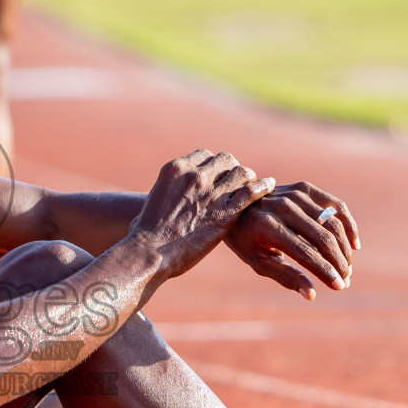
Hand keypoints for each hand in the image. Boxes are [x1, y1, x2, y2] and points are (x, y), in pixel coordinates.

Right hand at [131, 150, 274, 277]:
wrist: (150, 252)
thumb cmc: (145, 237)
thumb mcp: (149, 205)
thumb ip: (158, 202)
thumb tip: (139, 220)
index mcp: (175, 168)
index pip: (204, 155)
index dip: (214, 166)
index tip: (218, 177)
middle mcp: (195, 175)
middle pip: (225, 159)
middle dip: (232, 169)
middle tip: (236, 182)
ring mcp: (212, 192)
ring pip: (241, 172)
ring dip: (248, 178)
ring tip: (253, 185)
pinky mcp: (226, 212)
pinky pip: (252, 191)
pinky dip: (263, 186)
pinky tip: (269, 186)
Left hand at [224, 181, 359, 299]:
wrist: (236, 204)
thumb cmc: (245, 239)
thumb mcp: (258, 261)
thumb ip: (285, 276)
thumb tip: (312, 294)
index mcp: (268, 226)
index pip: (306, 253)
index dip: (326, 271)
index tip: (339, 286)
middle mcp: (283, 207)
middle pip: (323, 238)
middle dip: (339, 262)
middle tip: (345, 280)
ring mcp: (295, 195)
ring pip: (333, 223)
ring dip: (345, 248)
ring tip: (347, 267)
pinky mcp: (305, 188)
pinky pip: (336, 206)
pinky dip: (348, 225)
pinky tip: (353, 244)